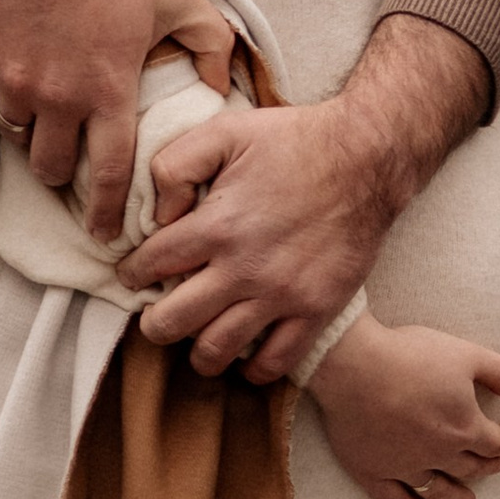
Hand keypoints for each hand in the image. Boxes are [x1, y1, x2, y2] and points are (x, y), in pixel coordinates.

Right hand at [0, 0, 232, 235]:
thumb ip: (212, 45)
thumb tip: (223, 88)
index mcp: (108, 92)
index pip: (107, 175)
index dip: (106, 213)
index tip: (108, 235)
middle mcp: (58, 99)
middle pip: (52, 170)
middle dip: (64, 178)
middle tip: (75, 169)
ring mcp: (15, 82)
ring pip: (17, 137)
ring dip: (34, 137)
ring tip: (50, 123)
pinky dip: (6, 99)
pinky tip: (23, 79)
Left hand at [119, 15, 487, 378]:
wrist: (368, 158)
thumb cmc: (294, 140)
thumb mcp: (225, 131)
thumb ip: (174, 164)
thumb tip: (157, 214)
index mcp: (216, 225)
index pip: (149, 266)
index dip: (131, 272)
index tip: (134, 273)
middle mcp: (244, 268)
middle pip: (171, 322)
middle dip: (153, 322)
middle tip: (157, 314)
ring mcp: (281, 295)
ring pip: (216, 351)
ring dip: (196, 350)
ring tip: (197, 336)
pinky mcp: (316, 309)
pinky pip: (275, 362)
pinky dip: (252, 367)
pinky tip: (245, 353)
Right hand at [305, 313, 499, 498]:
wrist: (355, 367)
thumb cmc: (411, 356)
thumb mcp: (465, 354)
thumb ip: (497, 371)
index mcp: (465, 427)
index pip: (494, 443)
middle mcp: (439, 454)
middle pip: (470, 467)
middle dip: (485, 468)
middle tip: (491, 468)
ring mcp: (405, 467)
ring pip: (438, 489)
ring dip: (456, 496)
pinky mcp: (373, 472)